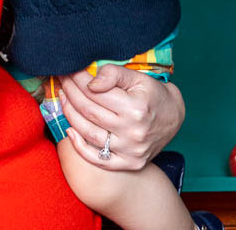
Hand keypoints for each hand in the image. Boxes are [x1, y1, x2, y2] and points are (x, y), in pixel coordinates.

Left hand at [59, 65, 184, 170]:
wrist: (174, 118)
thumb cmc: (153, 95)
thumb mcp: (138, 78)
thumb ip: (114, 74)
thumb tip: (91, 82)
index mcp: (136, 108)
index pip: (96, 92)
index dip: (78, 80)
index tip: (68, 71)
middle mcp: (133, 132)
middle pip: (89, 111)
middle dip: (70, 92)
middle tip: (62, 81)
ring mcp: (130, 151)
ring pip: (88, 132)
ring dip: (69, 113)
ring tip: (63, 97)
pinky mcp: (129, 163)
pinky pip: (97, 159)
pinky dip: (79, 146)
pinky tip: (68, 130)